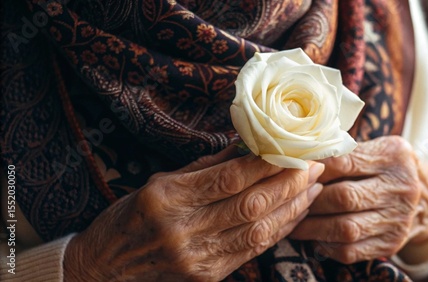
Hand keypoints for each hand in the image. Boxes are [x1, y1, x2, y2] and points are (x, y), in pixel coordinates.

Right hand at [63, 146, 324, 280]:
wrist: (104, 271)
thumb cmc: (128, 219)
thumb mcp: (157, 183)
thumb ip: (203, 167)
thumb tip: (245, 147)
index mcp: (167, 198)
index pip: (228, 178)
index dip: (266, 164)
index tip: (294, 150)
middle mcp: (183, 229)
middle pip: (250, 204)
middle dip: (289, 183)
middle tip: (315, 165)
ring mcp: (196, 257)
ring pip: (257, 230)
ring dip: (292, 208)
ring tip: (314, 188)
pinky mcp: (207, 275)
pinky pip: (252, 251)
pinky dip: (278, 231)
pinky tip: (294, 214)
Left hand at [289, 136, 427, 263]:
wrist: (422, 195)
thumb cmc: (382, 167)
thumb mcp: (372, 148)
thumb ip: (341, 151)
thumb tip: (297, 159)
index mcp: (393, 156)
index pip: (343, 162)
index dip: (313, 169)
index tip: (292, 173)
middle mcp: (401, 188)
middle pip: (343, 197)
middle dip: (310, 201)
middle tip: (289, 201)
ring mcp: (398, 219)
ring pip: (345, 228)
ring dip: (313, 227)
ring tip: (293, 223)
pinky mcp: (390, 244)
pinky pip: (350, 251)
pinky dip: (326, 246)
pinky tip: (313, 238)